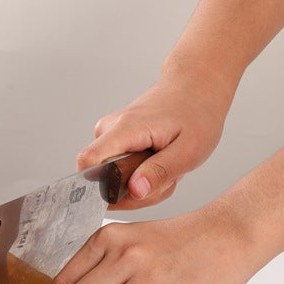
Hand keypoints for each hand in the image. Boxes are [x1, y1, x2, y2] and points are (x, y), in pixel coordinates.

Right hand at [77, 68, 233, 209]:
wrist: (196, 87)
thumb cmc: (196, 113)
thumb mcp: (189, 150)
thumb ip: (160, 172)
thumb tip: (134, 191)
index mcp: (125, 129)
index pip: (87, 162)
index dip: (97, 187)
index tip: (126, 195)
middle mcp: (109, 130)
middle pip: (101, 178)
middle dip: (134, 192)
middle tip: (166, 181)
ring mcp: (110, 134)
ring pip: (111, 178)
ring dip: (142, 185)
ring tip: (168, 169)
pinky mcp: (114, 140)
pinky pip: (118, 171)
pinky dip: (142, 177)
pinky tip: (160, 165)